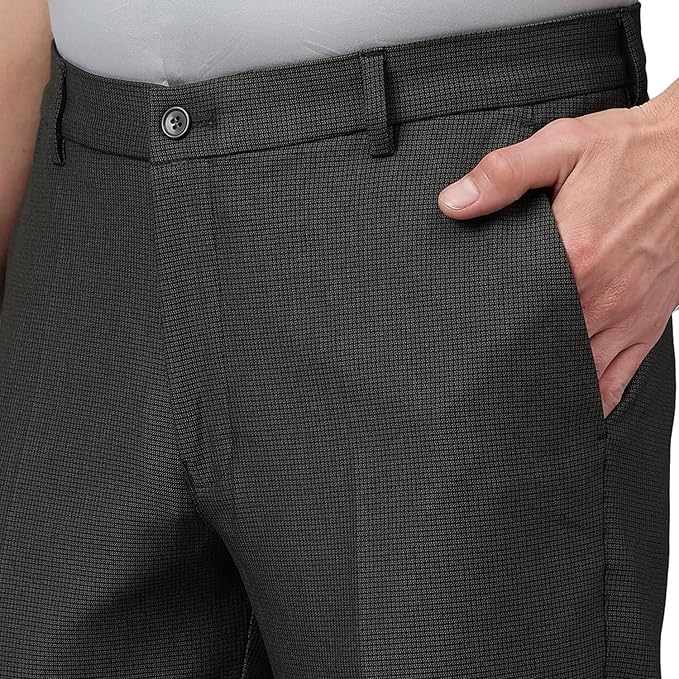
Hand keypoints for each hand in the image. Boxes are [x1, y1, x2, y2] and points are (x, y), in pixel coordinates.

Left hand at [437, 80, 678, 417]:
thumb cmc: (632, 153)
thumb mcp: (562, 147)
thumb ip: (503, 174)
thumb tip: (454, 201)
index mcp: (573, 258)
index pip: (517, 314)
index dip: (487, 333)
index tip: (464, 346)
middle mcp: (601, 296)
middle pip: (545, 347)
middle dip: (513, 363)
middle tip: (482, 378)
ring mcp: (628, 314)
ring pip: (582, 371)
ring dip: (550, 384)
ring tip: (516, 399)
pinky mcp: (650, 320)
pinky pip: (622, 374)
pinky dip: (596, 394)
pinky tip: (574, 404)